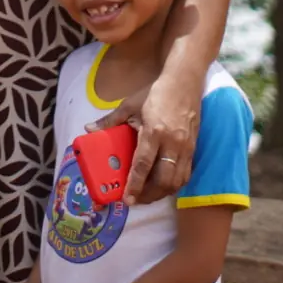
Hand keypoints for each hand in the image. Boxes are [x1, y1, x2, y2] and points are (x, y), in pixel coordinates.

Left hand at [86, 61, 202, 203]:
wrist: (185, 82)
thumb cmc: (156, 93)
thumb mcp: (130, 105)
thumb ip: (110, 121)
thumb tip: (88, 130)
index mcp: (154, 131)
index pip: (143, 165)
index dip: (134, 184)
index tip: (127, 199)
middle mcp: (172, 143)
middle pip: (162, 179)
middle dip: (148, 194)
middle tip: (135, 200)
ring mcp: (186, 147)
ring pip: (176, 181)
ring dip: (162, 193)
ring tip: (147, 196)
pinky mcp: (194, 148)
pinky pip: (186, 174)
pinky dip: (174, 185)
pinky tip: (164, 186)